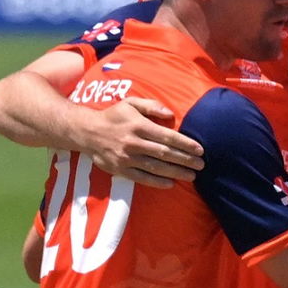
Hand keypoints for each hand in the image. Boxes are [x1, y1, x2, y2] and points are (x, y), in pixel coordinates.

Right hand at [84, 98, 204, 188]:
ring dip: (175, 172)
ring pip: (155, 167)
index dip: (186, 144)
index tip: (200, 150)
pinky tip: (170, 183)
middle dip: (185, 160)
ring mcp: (126, 158)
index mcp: (139, 126)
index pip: (168, 137)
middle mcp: (134, 142)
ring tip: (192, 176)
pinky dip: (156, 182)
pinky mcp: (120, 169)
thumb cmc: (114, 116)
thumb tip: (171, 114)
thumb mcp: (131, 103)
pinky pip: (141, 178)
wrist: (86, 132)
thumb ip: (152, 106)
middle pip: (165, 153)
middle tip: (201, 165)